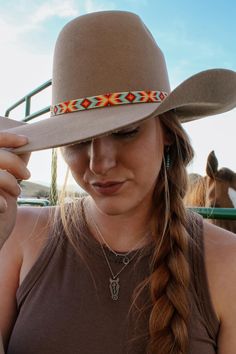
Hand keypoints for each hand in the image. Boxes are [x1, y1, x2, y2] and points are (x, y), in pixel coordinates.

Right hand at [0, 132, 30, 247]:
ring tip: (17, 192)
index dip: (8, 137)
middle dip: (15, 162)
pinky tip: (3, 208)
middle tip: (27, 175)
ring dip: (10, 181)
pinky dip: (1, 200)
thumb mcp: (3, 188)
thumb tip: (24, 147)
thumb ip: (8, 168)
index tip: (26, 140)